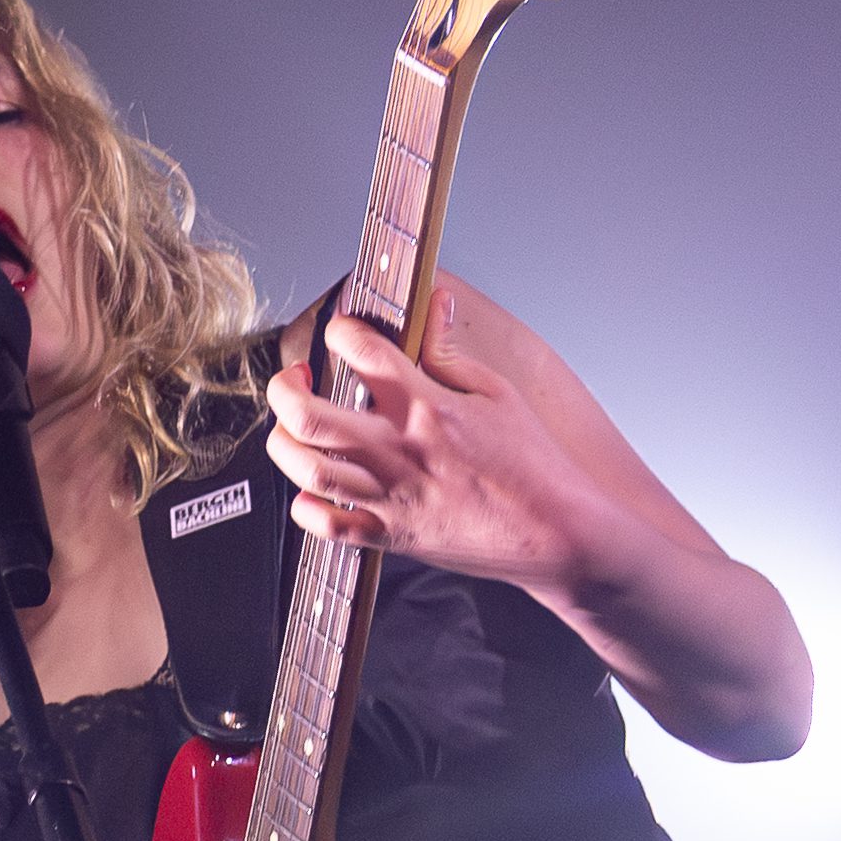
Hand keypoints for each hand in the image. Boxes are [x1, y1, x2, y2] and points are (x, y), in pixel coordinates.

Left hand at [263, 288, 601, 590]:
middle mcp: (398, 450)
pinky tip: (315, 488)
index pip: (360, 350)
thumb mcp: (499, 394)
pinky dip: (307, 505)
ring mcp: (390, 496)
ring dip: (284, 441)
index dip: (341, 329)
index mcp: (427, 407)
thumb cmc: (534, 467)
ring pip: (305, 467)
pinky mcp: (391, 536)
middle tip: (297, 378)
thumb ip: (452, 351)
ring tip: (296, 427)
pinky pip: (326, 524)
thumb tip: (435, 304)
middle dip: (285, 387)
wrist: (556, 534)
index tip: (344, 332)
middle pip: (305, 414)